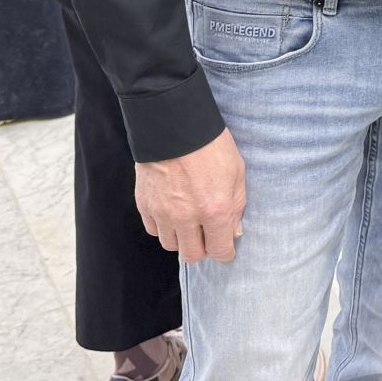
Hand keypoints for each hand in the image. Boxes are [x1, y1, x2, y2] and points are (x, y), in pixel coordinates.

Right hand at [136, 128, 245, 263]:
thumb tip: (234, 231)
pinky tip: (172, 212)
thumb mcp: (237, 172)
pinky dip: (163, 226)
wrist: (175, 125)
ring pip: (171, 245)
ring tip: (189, 221)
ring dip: (181, 238)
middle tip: (207, 235)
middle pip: (192, 255)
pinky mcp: (144, 204)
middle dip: (202, 248)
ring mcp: (162, 212)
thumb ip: (236, 206)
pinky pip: (153, 229)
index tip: (226, 247)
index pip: (219, 250)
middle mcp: (187, 218)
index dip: (225, 252)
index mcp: (214, 210)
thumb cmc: (211, 145)